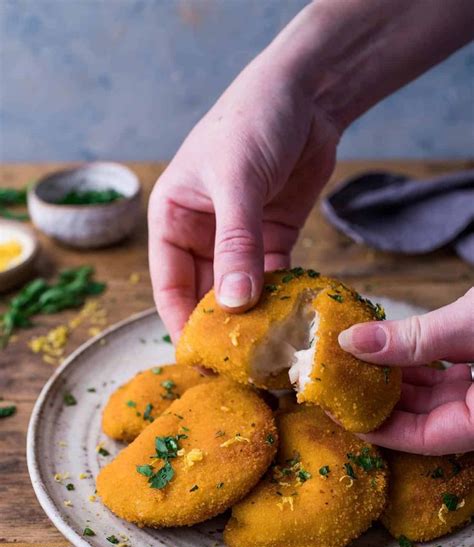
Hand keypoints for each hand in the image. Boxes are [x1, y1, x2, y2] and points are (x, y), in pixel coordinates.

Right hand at [148, 54, 338, 340]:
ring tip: (270, 353)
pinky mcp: (274, 238)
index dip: (182, 323)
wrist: (306, 94)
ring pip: (241, 291)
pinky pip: (274, 277)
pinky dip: (281, 298)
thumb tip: (235, 304)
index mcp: (172, 219)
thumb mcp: (236, 182)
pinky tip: (293, 319)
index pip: (169, 285)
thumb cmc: (252, 123)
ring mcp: (239, 239)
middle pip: (206, 294)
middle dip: (222, 328)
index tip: (201, 359)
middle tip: (242, 366)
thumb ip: (235, 244)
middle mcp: (202, 234)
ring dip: (255, 318)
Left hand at [338, 288, 473, 454]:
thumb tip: (353, 342)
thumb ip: (415, 337)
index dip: (377, 428)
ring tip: (352, 360)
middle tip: (337, 380)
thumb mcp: (471, 323)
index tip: (338, 410)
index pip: (423, 439)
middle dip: (377, 399)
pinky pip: (443, 377)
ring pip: (431, 397)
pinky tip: (384, 348)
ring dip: (392, 379)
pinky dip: (414, 364)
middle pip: (423, 419)